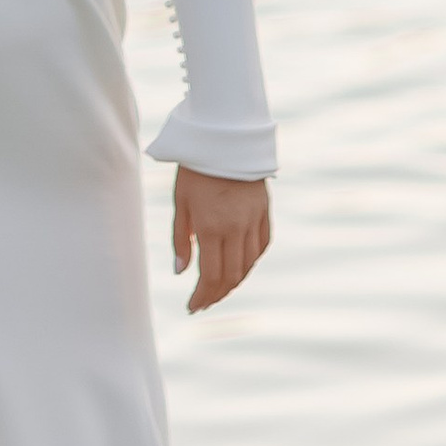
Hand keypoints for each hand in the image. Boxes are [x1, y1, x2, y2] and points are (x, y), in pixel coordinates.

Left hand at [173, 168, 270, 312]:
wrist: (225, 138)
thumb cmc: (195, 170)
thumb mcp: (181, 203)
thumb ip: (181, 240)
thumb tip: (181, 273)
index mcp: (211, 227)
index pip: (210, 276)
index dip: (201, 297)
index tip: (192, 307)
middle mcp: (236, 228)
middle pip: (231, 276)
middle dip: (216, 294)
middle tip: (203, 303)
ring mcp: (253, 221)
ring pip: (248, 265)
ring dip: (234, 282)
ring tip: (218, 289)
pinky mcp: (265, 212)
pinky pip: (261, 246)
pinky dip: (251, 262)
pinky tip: (240, 267)